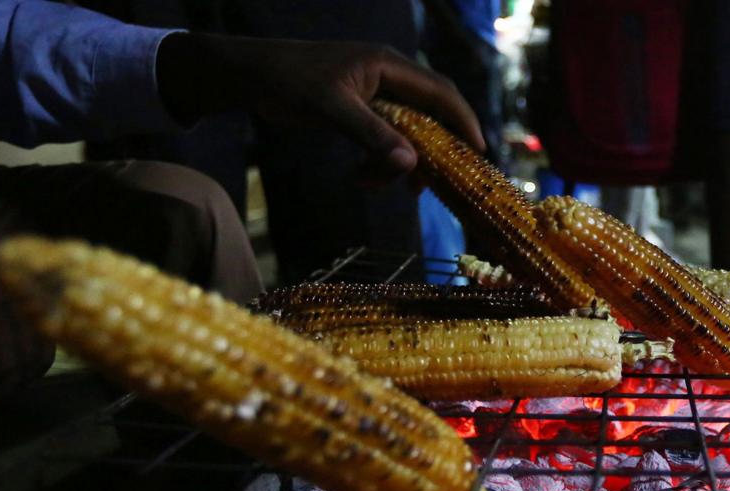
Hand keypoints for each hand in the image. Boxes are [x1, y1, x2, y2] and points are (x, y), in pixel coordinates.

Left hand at [158, 33, 484, 176]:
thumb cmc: (288, 82)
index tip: (478, 152)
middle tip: (426, 186)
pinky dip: (378, 160)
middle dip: (429, 151)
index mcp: (387, 65)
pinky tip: (362, 177)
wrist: (251, 76)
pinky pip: (384, 137)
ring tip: (372, 184)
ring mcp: (373, 92)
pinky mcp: (359, 108)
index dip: (463, 121)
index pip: (440, 93)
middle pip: (428, 114)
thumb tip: (411, 165)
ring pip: (405, 132)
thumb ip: (371, 136)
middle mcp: (387, 76)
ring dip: (396, 162)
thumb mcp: (331, 109)